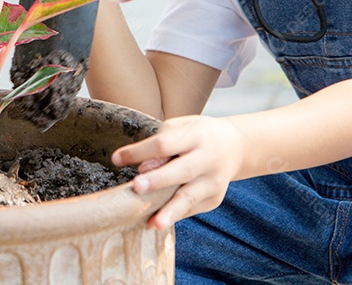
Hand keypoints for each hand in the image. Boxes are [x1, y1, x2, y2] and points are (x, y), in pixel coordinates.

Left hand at [111, 115, 246, 229]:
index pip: (165, 144)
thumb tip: (144, 168)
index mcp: (196, 136)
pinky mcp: (214, 199)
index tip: (116, 159)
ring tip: (154, 223)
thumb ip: (161, 143)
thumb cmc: (197, 135)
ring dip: (170, 211)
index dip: (140, 151)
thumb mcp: (181, 128)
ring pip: (190, 197)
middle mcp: (208, 159)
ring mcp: (213, 182)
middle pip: (181, 171)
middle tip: (136, 187)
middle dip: (158, 180)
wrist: (234, 146)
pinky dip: (173, 215)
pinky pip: (190, 209)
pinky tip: (157, 222)